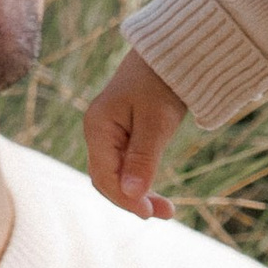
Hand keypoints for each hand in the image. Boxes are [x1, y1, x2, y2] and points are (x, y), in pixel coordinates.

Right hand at [84, 54, 190, 217]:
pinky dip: (139, 180)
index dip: (125, 199)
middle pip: (107, 179)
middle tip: (165, 214)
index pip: (104, 176)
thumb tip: (131, 195)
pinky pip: (124, 165)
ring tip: (166, 209)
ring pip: (116, 175)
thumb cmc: (162, 83)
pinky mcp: (122, 133)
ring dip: (137, 194)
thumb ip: (143, 159)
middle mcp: (97, 132)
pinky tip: (155, 192)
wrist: (170, 53)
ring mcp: (107, 133)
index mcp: (98, 128)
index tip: (151, 213)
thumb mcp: (156, 123)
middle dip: (132, 200)